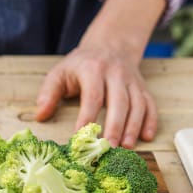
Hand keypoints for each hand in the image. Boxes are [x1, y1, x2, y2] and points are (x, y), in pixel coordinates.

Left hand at [35, 42, 156, 148]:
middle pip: (119, 101)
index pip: (92, 96)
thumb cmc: (81, 65)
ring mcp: (132, 81)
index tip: (80, 135)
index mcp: (93, 69)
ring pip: (137, 104)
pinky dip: (151, 121)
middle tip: (108, 147)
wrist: (109, 45)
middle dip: (115, 126)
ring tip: (126, 146)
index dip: (87, 116)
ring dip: (133, 126)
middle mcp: (116, 73)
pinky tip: (147, 136)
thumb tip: (40, 116)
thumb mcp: (60, 72)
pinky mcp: (142, 87)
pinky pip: (151, 104)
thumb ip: (48, 93)